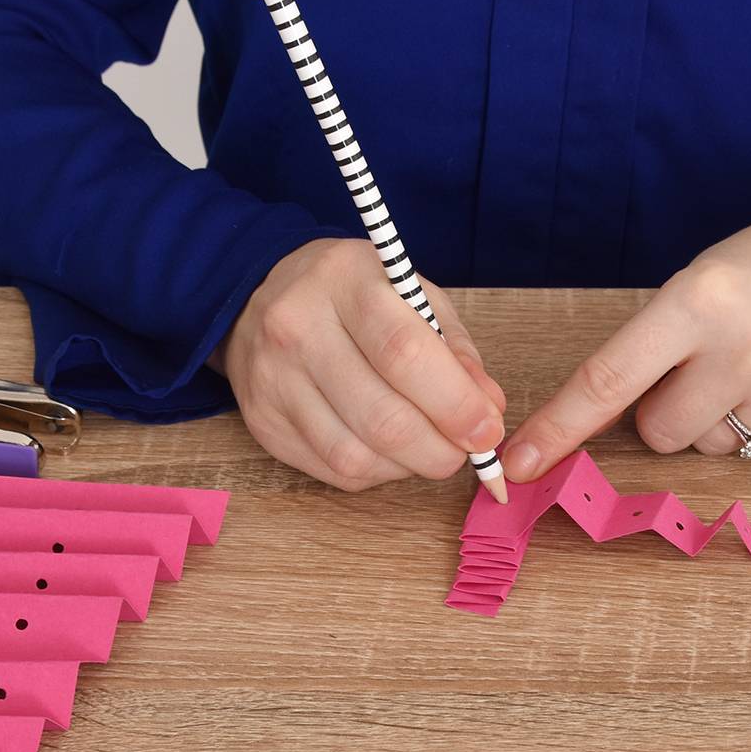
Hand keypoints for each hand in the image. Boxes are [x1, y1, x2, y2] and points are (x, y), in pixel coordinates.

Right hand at [213, 239, 506, 490]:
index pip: (404, 352)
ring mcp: (273, 378)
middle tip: (466, 451)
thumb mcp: (413, 296)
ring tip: (429, 448)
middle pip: (382, 417)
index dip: (455, 403)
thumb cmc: (355, 296)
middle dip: (440, 449)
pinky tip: (390, 451)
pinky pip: (333, 470)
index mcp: (345, 279)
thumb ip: (455, 350)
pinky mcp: (263, 421)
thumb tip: (488, 411)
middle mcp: (297, 327)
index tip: (488, 429)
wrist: (263, 296)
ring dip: (410, 466)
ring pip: (356, 455)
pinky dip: (377, 472)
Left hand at [502, 205, 750, 480]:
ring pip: (711, 447)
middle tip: (707, 365)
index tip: (515, 466)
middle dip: (667, 410)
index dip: (557, 429)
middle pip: (659, 432)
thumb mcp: (699, 283)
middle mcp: (745, 348)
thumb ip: (651, 348)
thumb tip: (593, 427)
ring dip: (719, 418)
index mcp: (699, 300)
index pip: (608, 380)